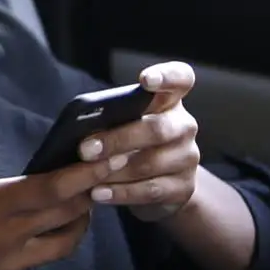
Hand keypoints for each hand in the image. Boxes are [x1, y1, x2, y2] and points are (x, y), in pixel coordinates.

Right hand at [0, 155, 128, 269]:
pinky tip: (18, 242)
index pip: (50, 189)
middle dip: (90, 194)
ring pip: (61, 246)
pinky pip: (30, 265)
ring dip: (76, 225)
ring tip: (76, 211)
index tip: (107, 160)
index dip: (83, 174)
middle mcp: (8, 237)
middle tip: (100, 178)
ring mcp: (10, 268)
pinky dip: (34, 249)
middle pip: (67, 216)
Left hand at [79, 61, 200, 221]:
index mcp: (170, 100)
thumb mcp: (124, 122)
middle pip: (156, 129)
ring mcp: (188, 158)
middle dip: (117, 139)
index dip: (166, 76)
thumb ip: (112, 117)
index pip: (180, 79)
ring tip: (87, 175)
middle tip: (85, 149)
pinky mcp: (184, 188)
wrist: (160, 182)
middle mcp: (184, 126)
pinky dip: (121, 193)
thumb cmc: (132, 140)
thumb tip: (81, 128)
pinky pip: (150, 191)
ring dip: (114, 170)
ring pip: (150, 163)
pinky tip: (99, 193)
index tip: (146, 80)